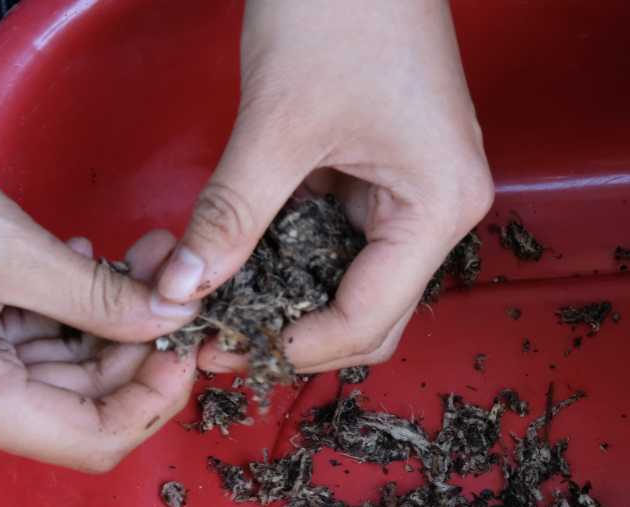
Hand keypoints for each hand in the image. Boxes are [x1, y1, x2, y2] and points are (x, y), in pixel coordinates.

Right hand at [0, 169, 197, 471]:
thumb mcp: (2, 249)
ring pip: (73, 361)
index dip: (154, 399)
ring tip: (149, 255)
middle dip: (144, 345)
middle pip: (92, 400)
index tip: (185, 343)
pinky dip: (79, 299)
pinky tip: (97, 255)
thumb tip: (171, 318)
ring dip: (120, 314)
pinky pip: (43, 331)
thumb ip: (94, 294)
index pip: (93, 439)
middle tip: (180, 286)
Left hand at [154, 0, 493, 374]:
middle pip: (376, 311)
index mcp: (440, 206)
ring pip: (358, 278)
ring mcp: (422, 192)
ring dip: (296, 297)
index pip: (372, 315)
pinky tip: (249, 255)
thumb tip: (184, 288)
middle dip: (301, 333)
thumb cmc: (339, 11)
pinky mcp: (394, 173)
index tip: (231, 349)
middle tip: (224, 339)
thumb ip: (232, 215)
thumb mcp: (277, 124)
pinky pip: (348, 237)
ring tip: (226, 301)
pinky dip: (300, 253)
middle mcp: (445, 210)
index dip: (302, 346)